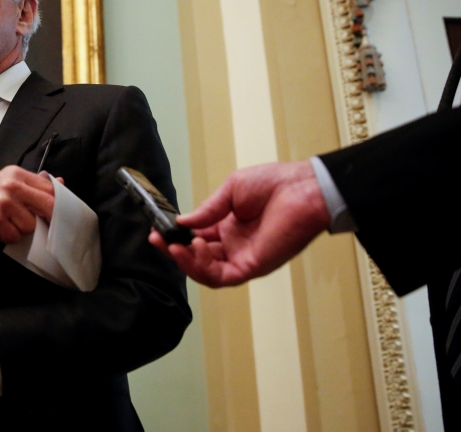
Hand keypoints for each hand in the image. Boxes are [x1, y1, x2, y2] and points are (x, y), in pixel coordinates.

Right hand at [0, 165, 54, 245]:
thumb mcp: (5, 184)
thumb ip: (31, 185)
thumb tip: (59, 183)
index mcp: (15, 174)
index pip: (49, 187)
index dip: (56, 203)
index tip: (55, 213)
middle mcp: (10, 185)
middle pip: (47, 205)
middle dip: (46, 218)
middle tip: (38, 224)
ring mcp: (3, 203)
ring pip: (31, 225)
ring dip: (21, 229)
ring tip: (7, 224)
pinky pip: (16, 236)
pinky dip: (8, 238)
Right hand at [149, 161, 331, 286]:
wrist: (303, 188)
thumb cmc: (273, 184)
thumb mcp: (231, 191)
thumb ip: (206, 210)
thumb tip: (181, 222)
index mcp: (228, 227)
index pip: (195, 238)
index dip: (176, 237)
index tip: (157, 230)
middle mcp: (233, 246)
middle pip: (197, 258)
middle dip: (174, 251)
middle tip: (157, 239)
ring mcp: (242, 258)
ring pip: (206, 272)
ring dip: (186, 261)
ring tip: (173, 246)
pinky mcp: (252, 266)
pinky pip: (221, 276)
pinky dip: (203, 266)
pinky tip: (193, 246)